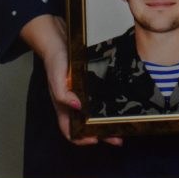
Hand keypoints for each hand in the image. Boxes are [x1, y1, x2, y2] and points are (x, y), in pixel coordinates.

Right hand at [20, 15, 121, 146]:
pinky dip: (110, 106)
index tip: (96, 140)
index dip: (82, 139)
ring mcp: (83, 94)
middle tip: (118, 138)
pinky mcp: (92, 84)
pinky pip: (101, 99)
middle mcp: (74, 103)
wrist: (59, 37)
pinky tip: (121, 104)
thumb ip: (62, 94)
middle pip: (88, 126)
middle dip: (102, 134)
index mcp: (63, 106)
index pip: (71, 131)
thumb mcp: (56, 77)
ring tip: (124, 125)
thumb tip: (77, 107)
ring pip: (97, 114)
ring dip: (108, 122)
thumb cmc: (55, 60)